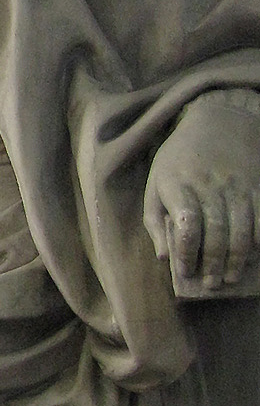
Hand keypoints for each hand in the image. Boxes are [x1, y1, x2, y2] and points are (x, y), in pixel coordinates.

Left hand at [145, 94, 259, 290]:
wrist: (218, 121)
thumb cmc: (179, 159)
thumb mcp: (156, 181)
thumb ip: (154, 220)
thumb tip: (163, 256)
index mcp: (176, 183)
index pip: (185, 224)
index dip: (186, 251)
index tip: (185, 272)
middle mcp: (208, 184)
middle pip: (216, 231)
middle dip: (214, 262)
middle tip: (213, 284)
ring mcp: (236, 184)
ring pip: (242, 228)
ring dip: (238, 258)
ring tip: (231, 277)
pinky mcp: (256, 184)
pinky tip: (255, 255)